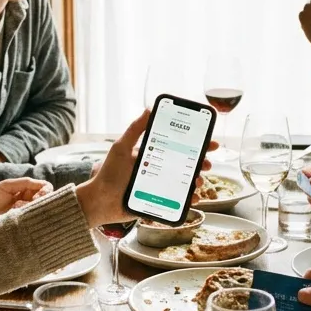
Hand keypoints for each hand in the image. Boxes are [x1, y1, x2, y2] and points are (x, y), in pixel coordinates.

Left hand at [0, 177, 52, 219]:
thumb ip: (25, 183)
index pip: (45, 188)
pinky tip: (14, 214)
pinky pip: (31, 220)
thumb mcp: (7, 186)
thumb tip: (43, 185)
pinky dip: (25, 216)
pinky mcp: (21, 224)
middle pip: (46, 200)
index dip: (45, 191)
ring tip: (16, 208)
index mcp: (26, 192)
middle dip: (40, 200)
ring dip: (29, 207)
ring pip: (39, 210)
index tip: (39, 195)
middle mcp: (29, 203)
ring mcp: (25, 214)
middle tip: (28, 202)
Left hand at [74, 110, 216, 226]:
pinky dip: (189, 199)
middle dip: (202, 162)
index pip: (179, 146)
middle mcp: (160, 169)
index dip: (197, 143)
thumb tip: (149, 109)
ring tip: (198, 181)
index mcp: (154, 154)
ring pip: (186, 182)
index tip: (210, 141)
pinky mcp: (160, 202)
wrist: (100, 201)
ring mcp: (161, 186)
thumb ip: (135, 129)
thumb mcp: (122, 147)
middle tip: (207, 163)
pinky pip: (179, 201)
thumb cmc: (109, 173)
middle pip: (187, 164)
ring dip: (197, 181)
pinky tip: (193, 197)